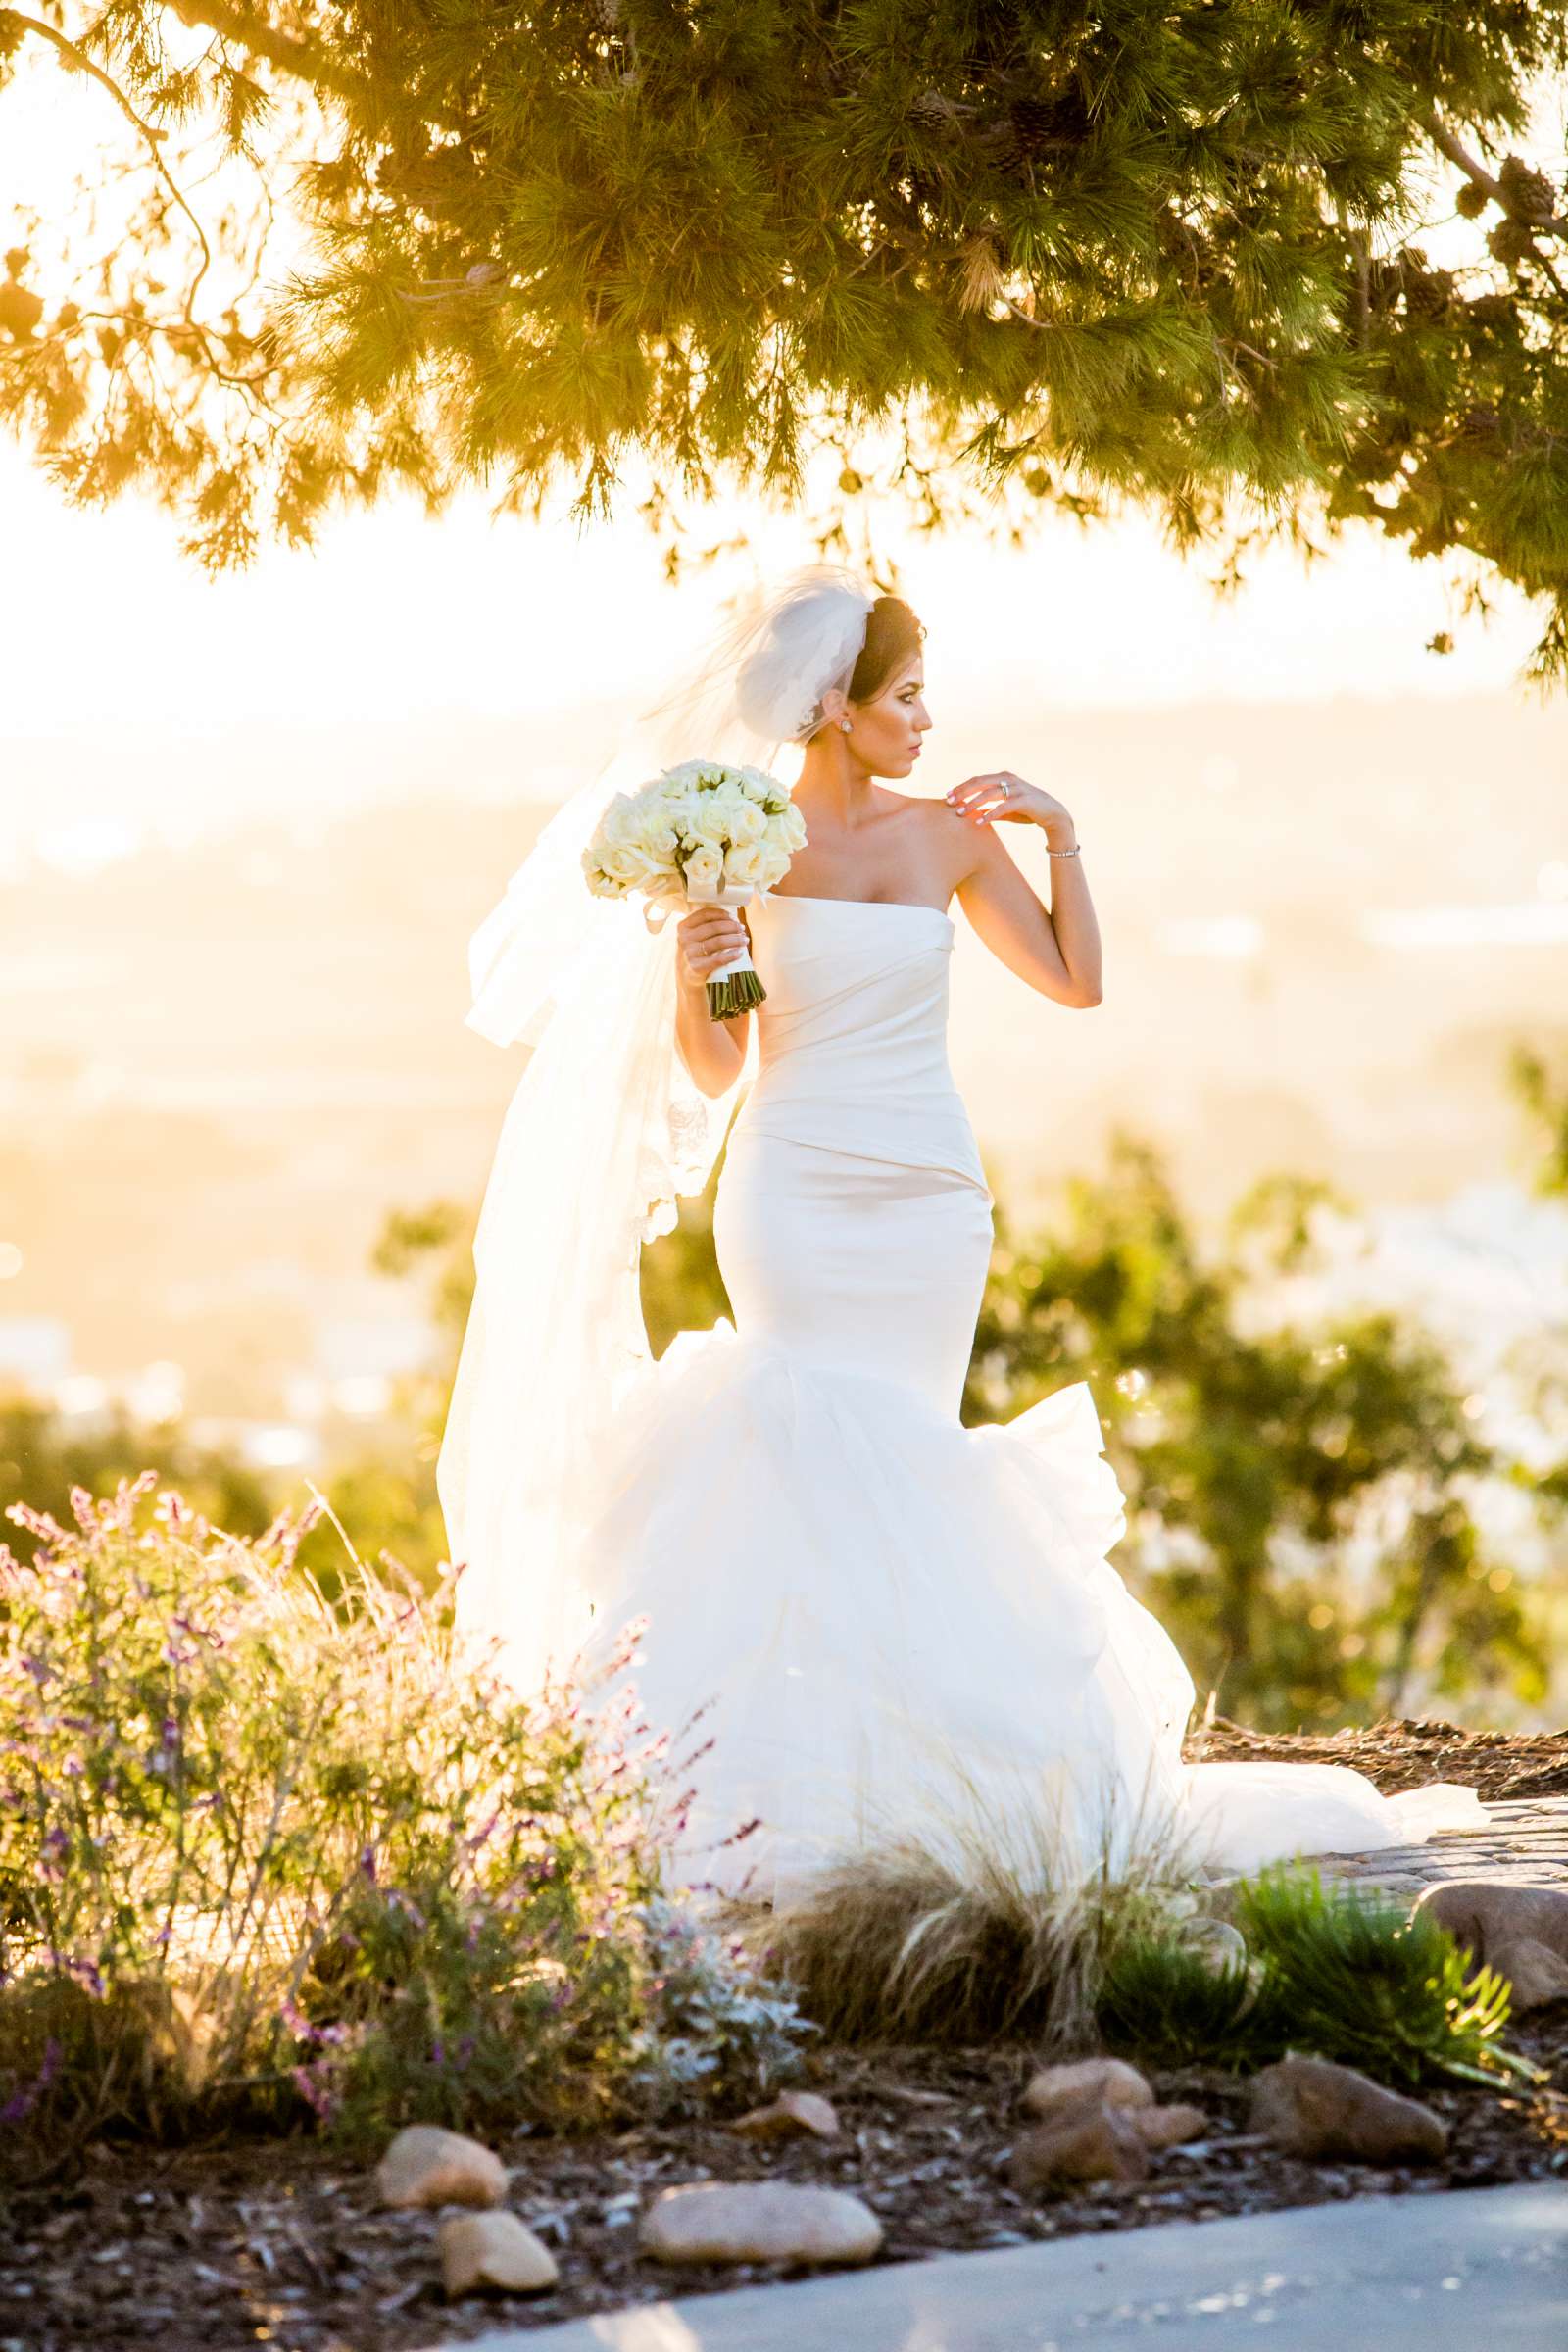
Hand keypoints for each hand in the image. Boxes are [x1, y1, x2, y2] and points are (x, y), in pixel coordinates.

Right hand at [676, 906, 747, 991]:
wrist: (687, 977)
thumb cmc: (697, 952)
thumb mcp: (694, 936)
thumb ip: (706, 925)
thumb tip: (733, 918)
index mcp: (683, 927)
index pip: (705, 914)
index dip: (722, 914)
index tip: (734, 918)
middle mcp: (684, 938)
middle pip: (714, 927)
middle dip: (732, 927)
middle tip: (742, 930)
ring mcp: (689, 953)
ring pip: (719, 941)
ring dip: (736, 939)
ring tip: (745, 940)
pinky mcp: (696, 967)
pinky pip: (718, 959)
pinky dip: (732, 955)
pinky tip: (740, 953)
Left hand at [945, 773, 1072, 834]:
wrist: (1053, 815)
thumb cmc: (1027, 811)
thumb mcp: (1005, 810)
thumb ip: (989, 809)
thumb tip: (971, 815)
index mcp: (1003, 777)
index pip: (977, 779)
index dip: (961, 787)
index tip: (947, 796)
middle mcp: (1009, 779)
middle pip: (980, 782)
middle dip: (963, 792)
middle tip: (949, 803)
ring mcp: (1017, 788)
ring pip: (990, 793)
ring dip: (974, 803)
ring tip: (961, 813)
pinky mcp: (1024, 800)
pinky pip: (1003, 806)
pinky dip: (990, 814)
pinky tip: (980, 822)